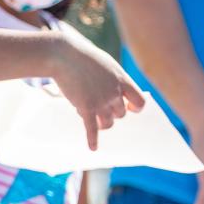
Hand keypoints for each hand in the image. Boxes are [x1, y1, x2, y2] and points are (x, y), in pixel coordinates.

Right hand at [49, 30, 144, 149]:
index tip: (129, 109)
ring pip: (107, 123)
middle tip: (98, 107)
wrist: (64, 55)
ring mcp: (100, 101)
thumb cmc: (83, 57)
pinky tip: (93, 148)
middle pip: (120, 114)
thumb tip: (116, 92)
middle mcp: (114, 93)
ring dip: (101, 123)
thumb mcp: (106, 64)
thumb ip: (113, 79)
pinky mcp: (85, 107)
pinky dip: (93, 140)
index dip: (135, 108)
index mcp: (123, 80)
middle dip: (111, 113)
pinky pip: (91, 128)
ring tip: (91, 118)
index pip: (140, 102)